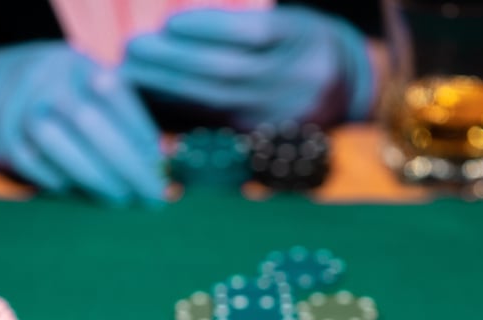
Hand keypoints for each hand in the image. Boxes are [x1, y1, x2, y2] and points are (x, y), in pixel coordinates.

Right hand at [0, 40, 165, 205]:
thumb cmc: (43, 94)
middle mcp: (46, 78)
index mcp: (75, 62)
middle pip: (93, 124)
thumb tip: (161, 159)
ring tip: (120, 199)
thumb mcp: (75, 84)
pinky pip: (38, 168)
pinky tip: (81, 191)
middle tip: (153, 196)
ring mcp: (17, 107)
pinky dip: (64, 183)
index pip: (119, 97)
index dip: (144, 135)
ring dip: (98, 179)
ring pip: (64, 148)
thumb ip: (113, 112)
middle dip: (129, 165)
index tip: (163, 166)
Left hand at [121, 7, 374, 129]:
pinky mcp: (266, 139)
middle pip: (226, 71)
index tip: (170, 23)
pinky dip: (181, 107)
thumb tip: (177, 27)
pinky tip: (153, 96)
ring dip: (168, 85)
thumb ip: (241, 21)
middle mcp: (296, 81)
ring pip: (215, 100)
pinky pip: (217, 121)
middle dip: (173, 60)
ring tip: (134, 69)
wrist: (348, 85)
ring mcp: (281, 115)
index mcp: (302, 40)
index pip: (251, 34)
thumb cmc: (303, 40)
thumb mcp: (286, 18)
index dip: (207, 29)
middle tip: (134, 47)